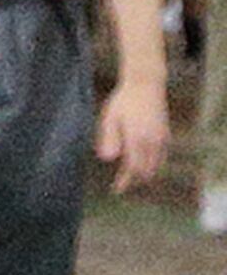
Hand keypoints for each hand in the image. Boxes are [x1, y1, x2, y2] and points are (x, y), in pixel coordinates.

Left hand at [99, 72, 171, 192]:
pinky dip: (153, 164)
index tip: (116, 190)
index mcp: (137, 139)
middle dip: (134, 180)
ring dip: (145, 174)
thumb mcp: (109, 118)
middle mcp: (153, 141)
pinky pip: (162, 157)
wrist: (146, 84)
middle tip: (121, 185)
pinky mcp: (166, 134)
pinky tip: (144, 165)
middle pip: (146, 171)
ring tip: (131, 178)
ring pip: (156, 165)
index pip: (132, 168)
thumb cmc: (123, 100)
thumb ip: (108, 139)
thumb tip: (107, 159)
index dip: (125, 181)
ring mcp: (162, 138)